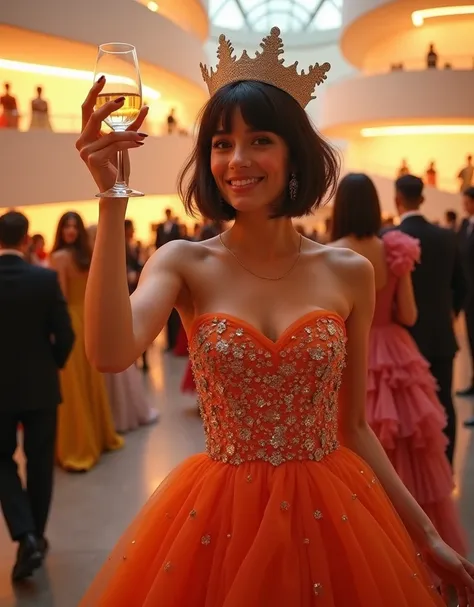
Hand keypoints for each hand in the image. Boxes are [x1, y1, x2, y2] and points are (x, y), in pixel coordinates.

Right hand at [76, 77, 148, 191]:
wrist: (116, 189)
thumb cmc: (118, 166)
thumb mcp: (124, 142)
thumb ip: (131, 127)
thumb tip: (145, 107)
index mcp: (86, 135)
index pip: (86, 109)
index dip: (93, 93)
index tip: (103, 79)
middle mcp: (82, 141)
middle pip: (94, 116)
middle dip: (110, 106)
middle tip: (123, 100)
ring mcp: (85, 151)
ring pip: (111, 133)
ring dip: (130, 133)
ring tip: (142, 136)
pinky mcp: (93, 159)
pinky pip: (115, 144)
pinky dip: (129, 142)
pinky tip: (139, 142)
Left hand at [421, 536, 473, 605]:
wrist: (428, 545)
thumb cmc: (445, 553)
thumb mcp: (458, 567)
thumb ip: (468, 580)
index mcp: (469, 571)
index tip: (473, 605)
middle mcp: (463, 575)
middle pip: (470, 592)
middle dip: (471, 600)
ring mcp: (454, 577)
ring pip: (461, 593)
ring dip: (462, 601)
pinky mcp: (444, 578)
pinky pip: (447, 589)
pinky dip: (447, 596)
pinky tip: (447, 603)